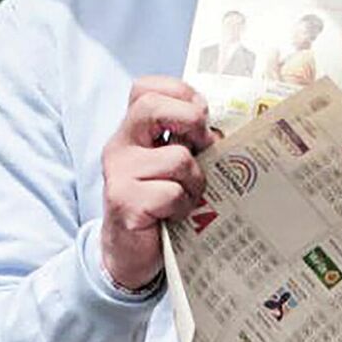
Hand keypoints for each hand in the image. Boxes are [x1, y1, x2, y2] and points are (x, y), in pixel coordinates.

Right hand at [100, 78, 212, 291]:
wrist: (129, 253)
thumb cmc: (159, 204)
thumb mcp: (172, 166)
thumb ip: (188, 142)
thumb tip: (222, 130)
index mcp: (132, 131)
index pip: (145, 88)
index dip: (179, 91)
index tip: (200, 113)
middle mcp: (120, 146)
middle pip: (152, 107)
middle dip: (190, 120)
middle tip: (203, 145)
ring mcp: (119, 174)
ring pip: (177, 158)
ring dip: (194, 181)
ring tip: (187, 196)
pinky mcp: (125, 203)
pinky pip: (172, 193)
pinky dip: (184, 206)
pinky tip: (175, 216)